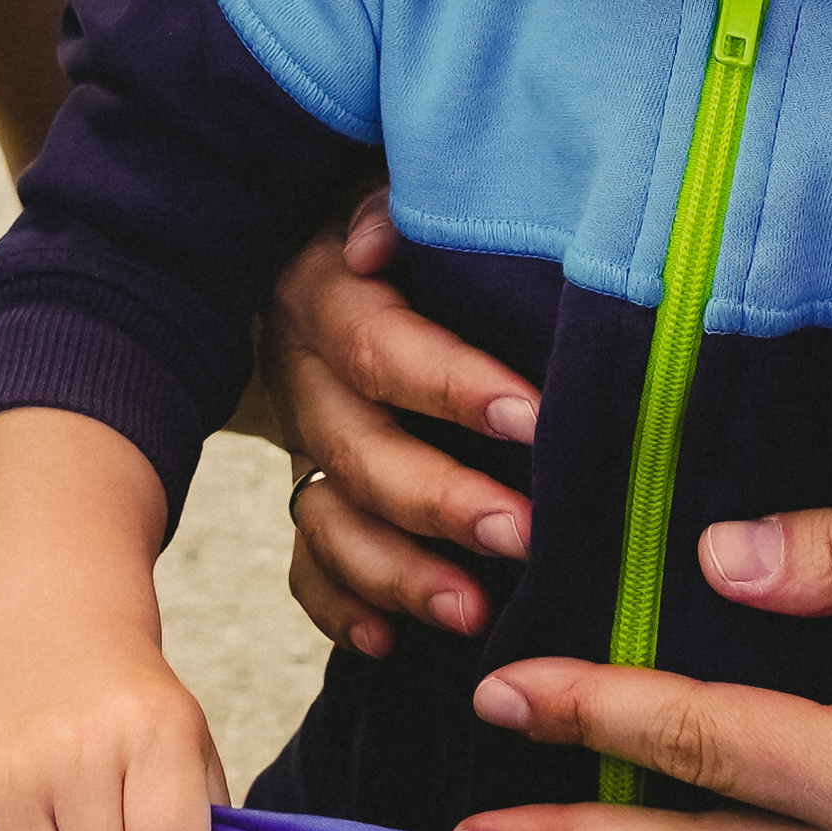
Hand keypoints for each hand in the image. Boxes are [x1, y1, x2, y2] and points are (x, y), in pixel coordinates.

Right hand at [262, 189, 540, 659]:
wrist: (328, 253)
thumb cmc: (409, 227)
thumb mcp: (391, 186)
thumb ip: (392, 203)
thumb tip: (374, 240)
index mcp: (324, 296)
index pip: (379, 347)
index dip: (450, 386)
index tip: (531, 419)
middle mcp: (304, 378)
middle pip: (357, 451)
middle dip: (439, 500)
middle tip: (522, 532)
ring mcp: (300, 446)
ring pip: (328, 522)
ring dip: (397, 574)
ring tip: (473, 611)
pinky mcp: (308, 497)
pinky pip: (307, 569)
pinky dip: (341, 610)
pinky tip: (389, 644)